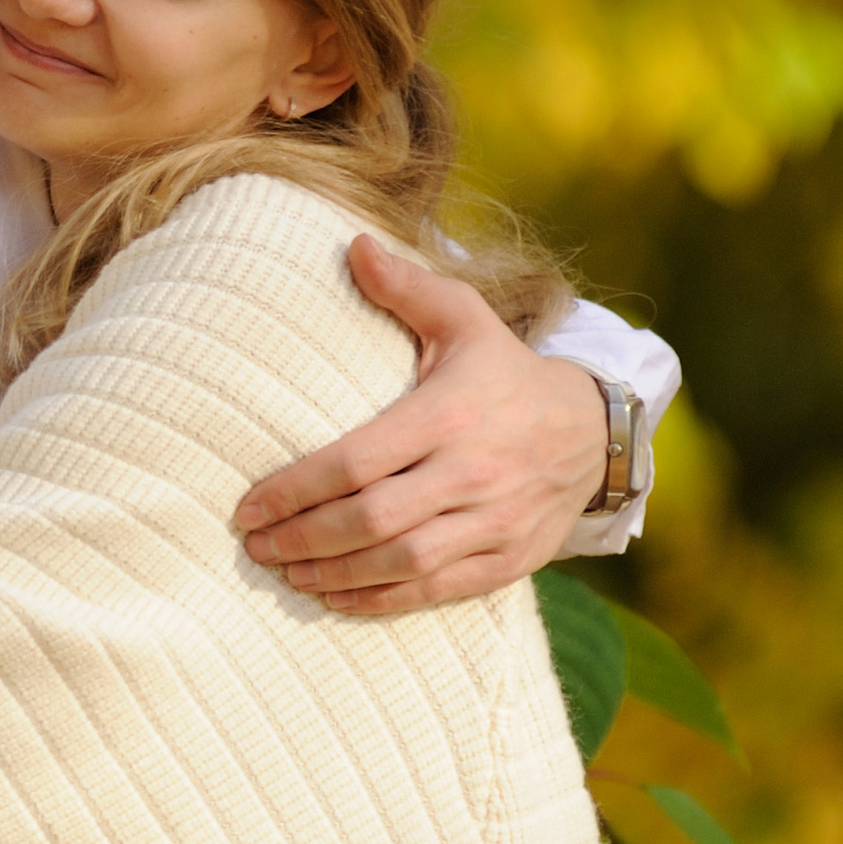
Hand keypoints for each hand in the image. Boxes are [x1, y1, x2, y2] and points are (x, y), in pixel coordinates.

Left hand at [234, 237, 607, 612]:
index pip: (357, 461)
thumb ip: (407, 287)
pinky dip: (380, 600)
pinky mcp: (508, 560)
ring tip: (285, 570)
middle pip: (372, 519)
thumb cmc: (506, 371)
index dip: (296, 489)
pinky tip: (334, 595)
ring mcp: (494, 522)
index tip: (248, 506)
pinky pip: (435, 590)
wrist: (594, 431)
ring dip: (333, 574)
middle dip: (303, 538)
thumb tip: (353, 244)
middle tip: (255, 545)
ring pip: (401, 562)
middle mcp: (472, 473)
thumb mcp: (465, 318)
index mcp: (449, 414)